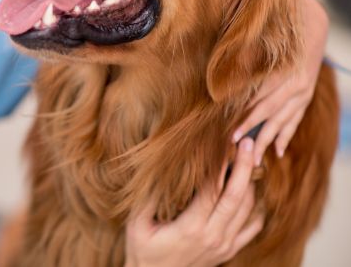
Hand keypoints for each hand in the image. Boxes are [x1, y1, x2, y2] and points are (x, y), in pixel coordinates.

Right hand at [125, 138, 263, 266]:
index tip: (223, 142)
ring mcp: (224, 245)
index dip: (220, 164)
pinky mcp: (228, 250)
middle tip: (247, 143)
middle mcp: (213, 236)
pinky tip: (251, 190)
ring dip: (250, 182)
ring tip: (248, 158)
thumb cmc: (143, 250)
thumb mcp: (137, 222)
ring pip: (247, 209)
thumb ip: (149, 196)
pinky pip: (252, 227)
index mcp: (191, 227)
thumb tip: (159, 166)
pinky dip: (256, 207)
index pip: (212, 189)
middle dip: (244, 166)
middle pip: (237, 196)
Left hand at [232, 0, 328, 164]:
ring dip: (269, 140)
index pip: (260, 101)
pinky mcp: (306, 97)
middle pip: (271, 114)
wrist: (312, 26)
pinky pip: (296, 120)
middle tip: (235, 146)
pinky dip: (287, 135)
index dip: (244, 117)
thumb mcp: (262, 43)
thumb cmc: (280, 33)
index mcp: (283, 74)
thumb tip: (222, 77)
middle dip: (253, 132)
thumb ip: (244, 59)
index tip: (229, 131)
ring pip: (284, 121)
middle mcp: (296, 86)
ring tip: (256, 159)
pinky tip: (279, 151)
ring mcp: (304, 93)